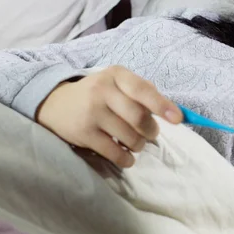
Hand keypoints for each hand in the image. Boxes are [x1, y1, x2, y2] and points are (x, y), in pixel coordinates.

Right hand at [36, 65, 182, 167]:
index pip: (143, 90)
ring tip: (136, 143)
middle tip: (151, 134)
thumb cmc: (97, 94)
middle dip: (151, 130)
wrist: (54, 104)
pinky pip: (114, 152)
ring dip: (139, 145)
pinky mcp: (83, 133)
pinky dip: (126, 158)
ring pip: (129, 136)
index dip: (162, 105)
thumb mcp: (116, 83)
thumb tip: (173, 112)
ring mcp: (91, 113)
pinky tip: (127, 156)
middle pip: (138, 117)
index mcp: (116, 75)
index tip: (178, 119)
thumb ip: (142, 92)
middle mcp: (102, 91)